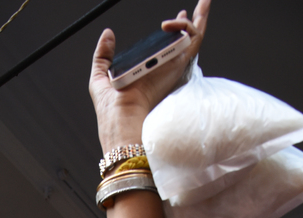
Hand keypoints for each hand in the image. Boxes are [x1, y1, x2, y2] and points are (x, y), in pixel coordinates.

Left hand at [89, 0, 210, 153]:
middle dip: (193, 22)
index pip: (165, 49)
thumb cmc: (111, 111)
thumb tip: (108, 34)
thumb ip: (103, 55)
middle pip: (184, 42)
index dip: (171, 33)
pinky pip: (193, 40)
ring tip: (203, 1)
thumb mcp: (100, 77)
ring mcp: (173, 67)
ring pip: (193, 38)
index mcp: (148, 71)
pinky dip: (195, 24)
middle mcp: (164, 70)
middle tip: (199, 4)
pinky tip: (184, 16)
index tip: (168, 22)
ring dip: (199, 17)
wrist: (122, 120)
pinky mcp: (179, 66)